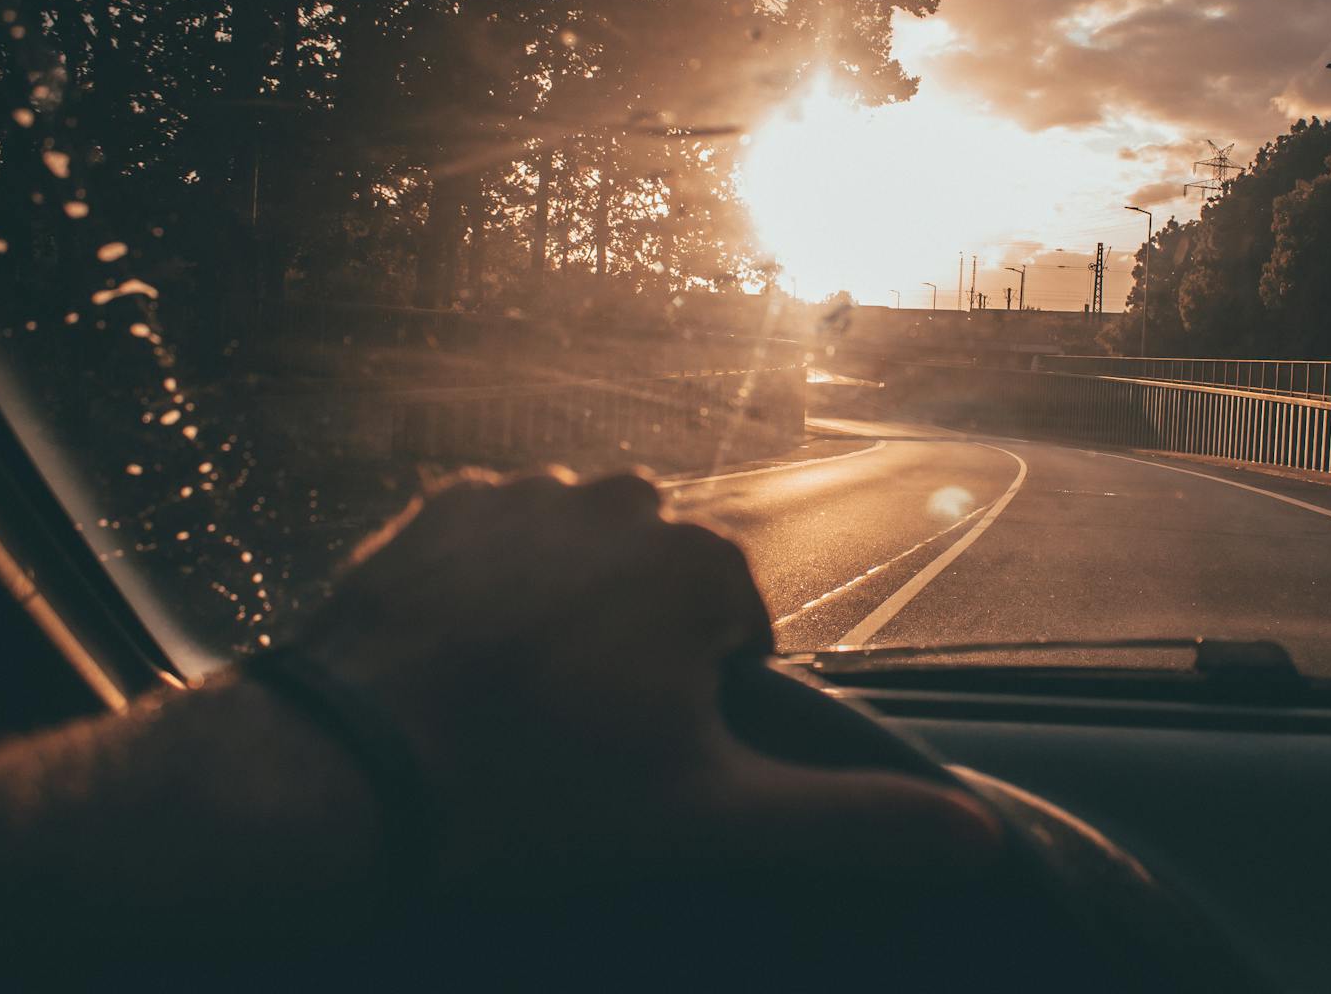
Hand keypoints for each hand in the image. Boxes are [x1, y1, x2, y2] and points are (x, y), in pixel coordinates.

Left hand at [291, 468, 1000, 888]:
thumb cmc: (538, 796)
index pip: (735, 630)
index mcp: (702, 559)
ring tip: (514, 702)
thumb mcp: (711, 820)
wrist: (346, 773)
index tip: (637, 757)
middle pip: (661, 585)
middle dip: (637, 649)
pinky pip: (502, 541)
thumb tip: (984, 838)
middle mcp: (625, 496)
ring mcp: (527, 492)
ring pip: (584, 558)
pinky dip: (496, 588)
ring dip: (568, 611)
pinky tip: (463, 658)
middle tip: (574, 737)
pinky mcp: (444, 502)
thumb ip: (854, 821)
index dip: (697, 704)